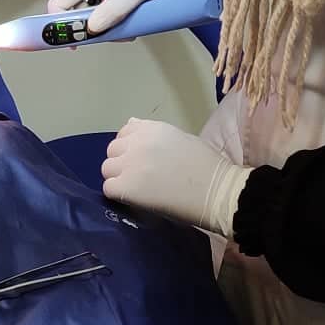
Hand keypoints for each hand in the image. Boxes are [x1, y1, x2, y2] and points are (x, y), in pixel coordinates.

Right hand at [49, 0, 201, 33]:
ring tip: (128, 25)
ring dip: (105, 22)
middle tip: (116, 34)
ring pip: (87, 9)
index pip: (57, 5)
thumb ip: (112, 11)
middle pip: (72, 9)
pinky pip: (98, 3)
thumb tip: (90, 29)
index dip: (61, 27)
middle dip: (91, 26)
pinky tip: (128, 15)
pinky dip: (110, 14)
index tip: (78, 44)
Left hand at [103, 118, 250, 234]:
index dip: (129, 148)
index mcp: (151, 129)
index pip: (124, 133)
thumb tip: (131, 124)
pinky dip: (119, 195)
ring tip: (137, 189)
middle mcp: (136, 142)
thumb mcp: (180, 138)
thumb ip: (152, 134)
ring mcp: (129, 164)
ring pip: (107, 169)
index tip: (140, 160)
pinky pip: (109, 189)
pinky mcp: (126, 186)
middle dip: (122, 163)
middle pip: (112, 151)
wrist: (217, 191)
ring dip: (118, 178)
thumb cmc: (208, 167)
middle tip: (139, 177)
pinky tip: (135, 200)